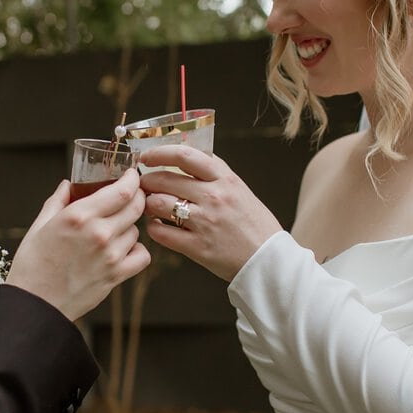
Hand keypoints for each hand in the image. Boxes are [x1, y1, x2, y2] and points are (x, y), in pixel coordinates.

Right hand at [7, 168, 149, 320]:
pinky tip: (123, 250)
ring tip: (113, 230)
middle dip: (137, 197)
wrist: (34, 304)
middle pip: (136, 206)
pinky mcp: (116, 276)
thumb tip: (68, 184)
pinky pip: (142, 256)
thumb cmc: (32, 266)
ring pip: (137, 230)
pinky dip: (136, 251)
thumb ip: (58, 201)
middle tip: (131, 196)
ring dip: (129, 226)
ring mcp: (110, 256)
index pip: (122, 190)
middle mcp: (98, 233)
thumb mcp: (39, 226)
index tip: (132, 175)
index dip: (132, 179)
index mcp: (78, 216)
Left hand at [139, 145, 281, 281]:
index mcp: (224, 179)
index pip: (185, 155)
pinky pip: (161, 233)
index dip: (159, 152)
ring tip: (150, 205)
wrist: (269, 259)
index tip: (147, 156)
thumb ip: (213, 173)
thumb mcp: (238, 189)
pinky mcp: (197, 247)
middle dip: (147, 180)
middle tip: (143, 184)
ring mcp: (204, 222)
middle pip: (164, 179)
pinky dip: (153, 228)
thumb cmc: (253, 223)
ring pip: (158, 204)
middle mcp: (213, 197)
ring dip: (148, 203)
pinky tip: (157, 226)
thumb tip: (183, 157)